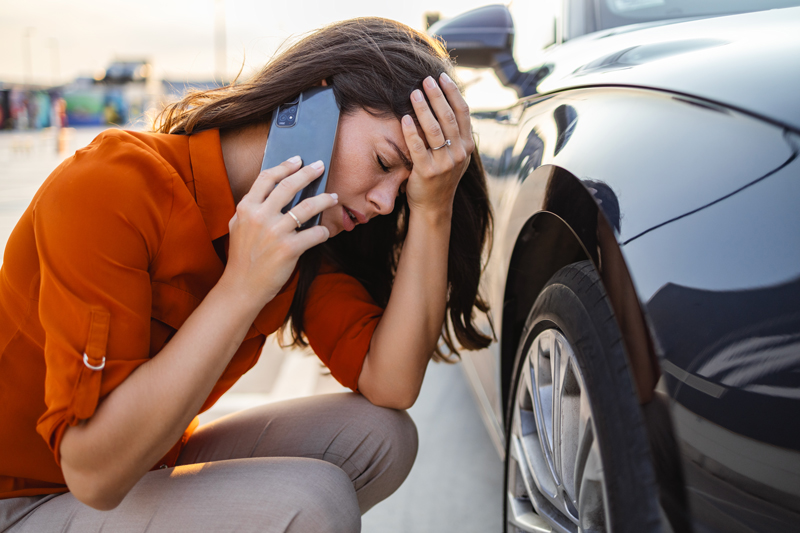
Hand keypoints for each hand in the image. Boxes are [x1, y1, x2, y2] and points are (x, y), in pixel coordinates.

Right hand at [220, 157, 337, 305]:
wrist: (242, 287)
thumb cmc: (243, 257)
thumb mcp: (238, 227)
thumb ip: (252, 208)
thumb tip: (274, 190)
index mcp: (246, 208)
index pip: (267, 178)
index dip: (284, 166)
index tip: (297, 159)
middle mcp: (260, 216)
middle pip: (289, 186)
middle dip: (308, 173)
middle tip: (320, 166)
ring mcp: (275, 232)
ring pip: (307, 207)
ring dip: (324, 199)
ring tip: (333, 197)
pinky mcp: (289, 249)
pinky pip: (314, 233)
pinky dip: (322, 231)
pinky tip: (325, 231)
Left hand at [401, 72, 473, 217]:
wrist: (434, 206)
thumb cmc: (441, 176)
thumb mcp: (456, 156)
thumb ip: (456, 135)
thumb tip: (448, 103)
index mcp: (467, 146)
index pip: (463, 112)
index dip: (452, 92)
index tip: (441, 77)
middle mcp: (459, 153)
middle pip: (448, 117)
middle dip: (437, 95)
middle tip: (426, 80)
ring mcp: (444, 163)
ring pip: (434, 130)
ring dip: (424, 108)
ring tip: (414, 93)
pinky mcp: (427, 172)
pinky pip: (418, 147)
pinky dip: (411, 131)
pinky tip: (404, 118)